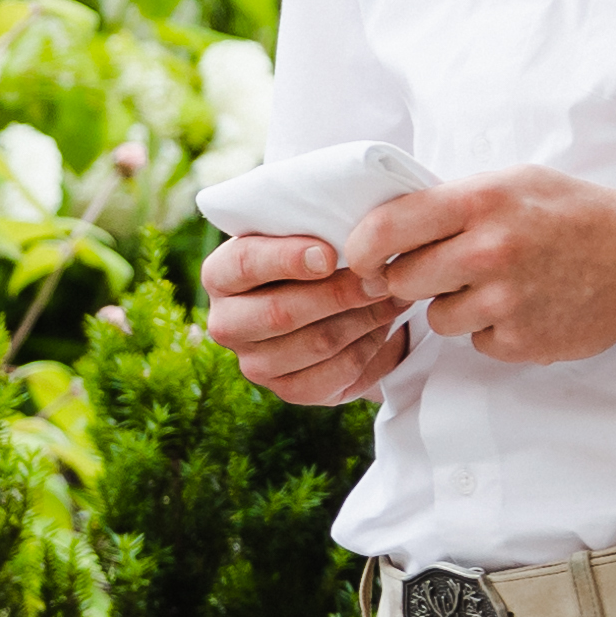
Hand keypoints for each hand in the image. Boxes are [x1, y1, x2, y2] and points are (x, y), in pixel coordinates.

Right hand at [201, 228, 416, 408]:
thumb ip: (313, 226)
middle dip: (340, 294)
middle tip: (383, 278)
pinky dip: (370, 348)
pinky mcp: (288, 390)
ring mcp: (255, 363)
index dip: (287, 259)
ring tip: (396, 296)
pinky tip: (386, 326)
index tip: (330, 253)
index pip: (245, 264)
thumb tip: (353, 227)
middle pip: (281, 313)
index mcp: (220, 275)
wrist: (323, 302)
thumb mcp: (302, 231)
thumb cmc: (312, 252)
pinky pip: (337, 374)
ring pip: (318, 344)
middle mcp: (226, 324)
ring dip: (366, 319)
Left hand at [358, 166, 615, 365]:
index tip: (365, 258)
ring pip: (437, 317)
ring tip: (498, 285)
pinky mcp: (520, 341)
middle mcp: (487, 251)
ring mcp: (504, 302)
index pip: (385, 228)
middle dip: (413, 278)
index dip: (362, 248)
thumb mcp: (510, 183)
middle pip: (402, 280)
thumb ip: (451, 203)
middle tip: (444, 269)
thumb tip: (386, 227)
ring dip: (456, 306)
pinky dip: (492, 329)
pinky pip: (476, 342)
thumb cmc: (570, 213)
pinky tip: (524, 306)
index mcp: (479, 203)